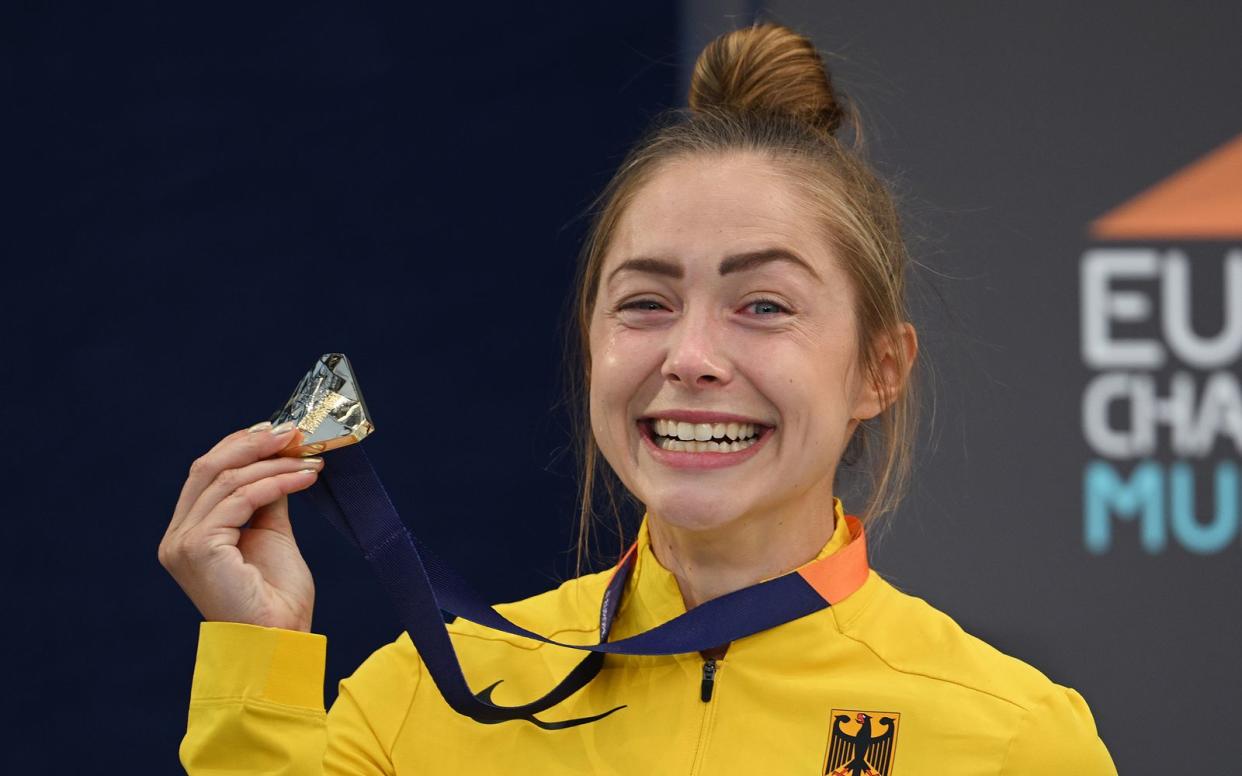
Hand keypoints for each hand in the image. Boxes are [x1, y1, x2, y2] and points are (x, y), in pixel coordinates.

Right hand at [159, 421, 320, 631]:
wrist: (279, 642)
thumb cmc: (276, 599)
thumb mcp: (272, 535)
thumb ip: (267, 498)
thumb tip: (277, 459)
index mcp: (188, 535)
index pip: (206, 474)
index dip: (240, 446)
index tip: (278, 430)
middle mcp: (177, 538)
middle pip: (209, 468)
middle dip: (254, 444)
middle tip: (294, 432)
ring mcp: (183, 544)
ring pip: (229, 480)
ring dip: (274, 463)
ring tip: (310, 458)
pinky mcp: (199, 548)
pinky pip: (242, 499)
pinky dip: (276, 482)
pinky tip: (304, 477)